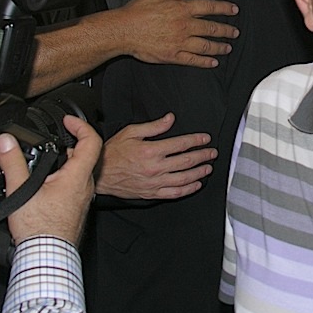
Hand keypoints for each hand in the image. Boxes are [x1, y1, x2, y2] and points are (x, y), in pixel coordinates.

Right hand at [0, 115, 100, 245]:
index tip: (68, 121)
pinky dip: (63, 176)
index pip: (91, 141)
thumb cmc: (40, 229)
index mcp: (77, 176)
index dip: (81, 125)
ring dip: (65, 161)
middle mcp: (85, 185)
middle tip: (54, 137)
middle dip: (69, 142)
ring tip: (45, 158)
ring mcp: (82, 197)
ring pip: (79, 171)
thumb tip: (7, 141)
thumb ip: (12, 162)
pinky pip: (74, 184)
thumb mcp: (20, 190)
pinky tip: (45, 183)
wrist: (46, 255)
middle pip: (85, 155)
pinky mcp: (76, 207)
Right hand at [96, 113, 215, 199]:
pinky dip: (188, 189)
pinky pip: (174, 193)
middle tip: (212, 153)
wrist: (100, 173)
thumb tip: (169, 119)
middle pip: (186, 161)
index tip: (205, 139)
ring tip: (208, 168)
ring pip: (184, 178)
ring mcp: (155, 182)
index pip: (180, 144)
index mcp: (151, 151)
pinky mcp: (152, 193)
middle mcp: (155, 167)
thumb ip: (153, 126)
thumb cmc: (113, 153)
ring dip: (199, 173)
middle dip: (202, 156)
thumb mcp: (131, 132)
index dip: (196, 141)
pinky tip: (196, 185)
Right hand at [122, 0, 238, 67]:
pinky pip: (194, 60)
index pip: (209, 7)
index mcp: (181, 8)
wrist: (123, 30)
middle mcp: (184, 25)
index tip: (234, 10)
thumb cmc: (137, 11)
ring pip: (206, 45)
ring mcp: (180, 42)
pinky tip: (213, 62)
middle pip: (212, 28)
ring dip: (220, 47)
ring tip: (228, 48)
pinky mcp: (173, 55)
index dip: (224, 8)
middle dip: (227, 30)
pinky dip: (205, 62)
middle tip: (235, 32)